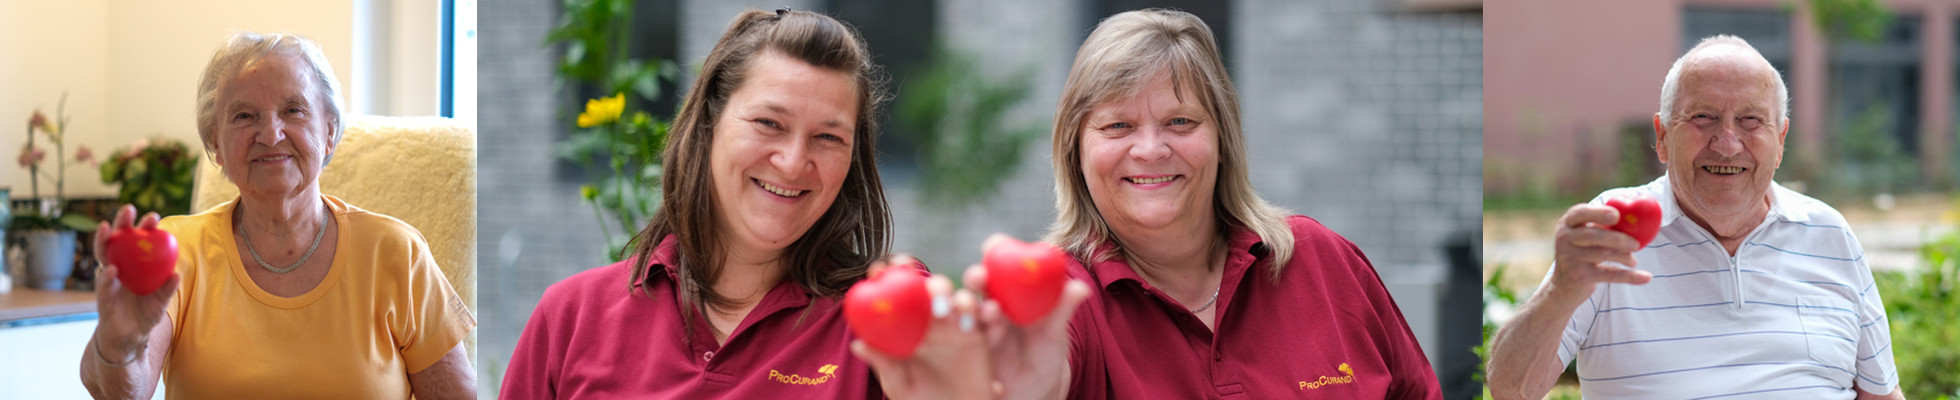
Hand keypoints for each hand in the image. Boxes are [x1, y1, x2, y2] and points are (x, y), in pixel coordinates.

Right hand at [91, 205, 179, 362]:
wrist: (130, 338)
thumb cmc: (145, 314)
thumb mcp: (161, 301)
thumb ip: (168, 288)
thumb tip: (177, 273)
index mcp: (134, 266)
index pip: (138, 242)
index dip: (143, 228)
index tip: (154, 216)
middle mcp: (119, 268)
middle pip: (118, 241)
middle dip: (121, 223)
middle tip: (128, 209)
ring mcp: (108, 280)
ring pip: (103, 256)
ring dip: (104, 240)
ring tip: (108, 227)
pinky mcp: (102, 297)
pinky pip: (103, 285)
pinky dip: (106, 277)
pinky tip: (111, 269)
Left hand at [853, 255, 992, 399]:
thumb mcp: (900, 385)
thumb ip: (884, 364)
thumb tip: (857, 344)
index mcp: (906, 329)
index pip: (895, 296)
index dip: (887, 276)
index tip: (878, 269)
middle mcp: (929, 321)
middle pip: (924, 288)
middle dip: (918, 275)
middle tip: (910, 276)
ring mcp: (953, 325)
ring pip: (951, 295)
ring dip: (945, 293)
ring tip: (940, 309)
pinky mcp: (975, 333)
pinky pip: (975, 314)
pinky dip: (972, 310)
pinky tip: (966, 321)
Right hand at [965, 234, 1091, 399]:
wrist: (1035, 384)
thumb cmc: (1046, 348)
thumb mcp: (1055, 329)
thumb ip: (1064, 308)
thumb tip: (1082, 288)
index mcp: (1012, 286)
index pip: (1000, 258)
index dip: (995, 248)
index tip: (995, 246)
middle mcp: (991, 299)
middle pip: (977, 280)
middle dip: (976, 275)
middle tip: (982, 278)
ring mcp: (979, 322)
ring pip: (970, 308)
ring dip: (975, 308)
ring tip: (992, 313)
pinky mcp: (971, 345)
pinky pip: (966, 337)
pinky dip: (968, 334)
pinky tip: (978, 338)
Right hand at [1549, 203, 1651, 298]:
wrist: (1565, 284)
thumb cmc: (1583, 252)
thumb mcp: (1586, 235)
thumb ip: (1603, 224)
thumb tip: (1638, 212)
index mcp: (1568, 223)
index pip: (1580, 213)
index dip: (1598, 213)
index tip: (1616, 215)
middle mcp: (1565, 239)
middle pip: (1592, 235)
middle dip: (1617, 238)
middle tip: (1637, 244)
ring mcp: (1570, 258)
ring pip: (1602, 254)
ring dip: (1624, 257)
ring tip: (1633, 261)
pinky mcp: (1579, 277)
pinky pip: (1609, 274)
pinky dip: (1630, 276)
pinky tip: (1646, 277)